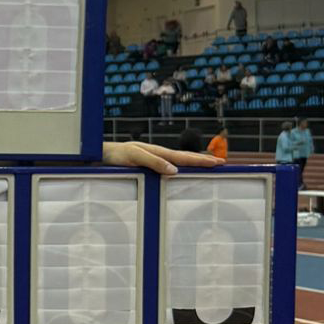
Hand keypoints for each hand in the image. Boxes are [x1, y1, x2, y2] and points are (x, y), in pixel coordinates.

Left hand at [102, 141, 223, 174]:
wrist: (103, 154)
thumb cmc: (117, 155)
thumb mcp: (135, 157)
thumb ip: (154, 162)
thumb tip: (174, 170)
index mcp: (159, 152)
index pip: (185, 157)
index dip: (202, 161)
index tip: (218, 163)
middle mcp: (158, 154)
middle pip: (185, 157)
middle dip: (203, 160)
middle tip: (221, 163)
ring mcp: (154, 158)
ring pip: (178, 161)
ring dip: (193, 163)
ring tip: (207, 164)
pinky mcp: (148, 164)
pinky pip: (168, 165)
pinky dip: (179, 167)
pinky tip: (181, 170)